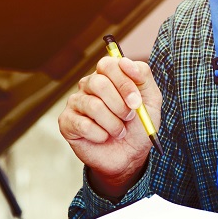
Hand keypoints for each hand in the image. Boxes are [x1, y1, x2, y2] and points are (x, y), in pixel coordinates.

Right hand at [58, 55, 161, 197]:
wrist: (129, 156)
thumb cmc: (138, 126)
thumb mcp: (151, 99)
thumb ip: (143, 75)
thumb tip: (126, 62)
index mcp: (108, 76)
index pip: (107, 64)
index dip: (124, 82)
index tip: (136, 101)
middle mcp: (89, 85)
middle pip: (99, 83)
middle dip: (120, 104)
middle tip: (129, 116)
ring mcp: (76, 103)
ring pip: (93, 106)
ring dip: (113, 123)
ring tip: (119, 131)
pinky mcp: (67, 122)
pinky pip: (83, 125)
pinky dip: (100, 135)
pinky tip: (104, 138)